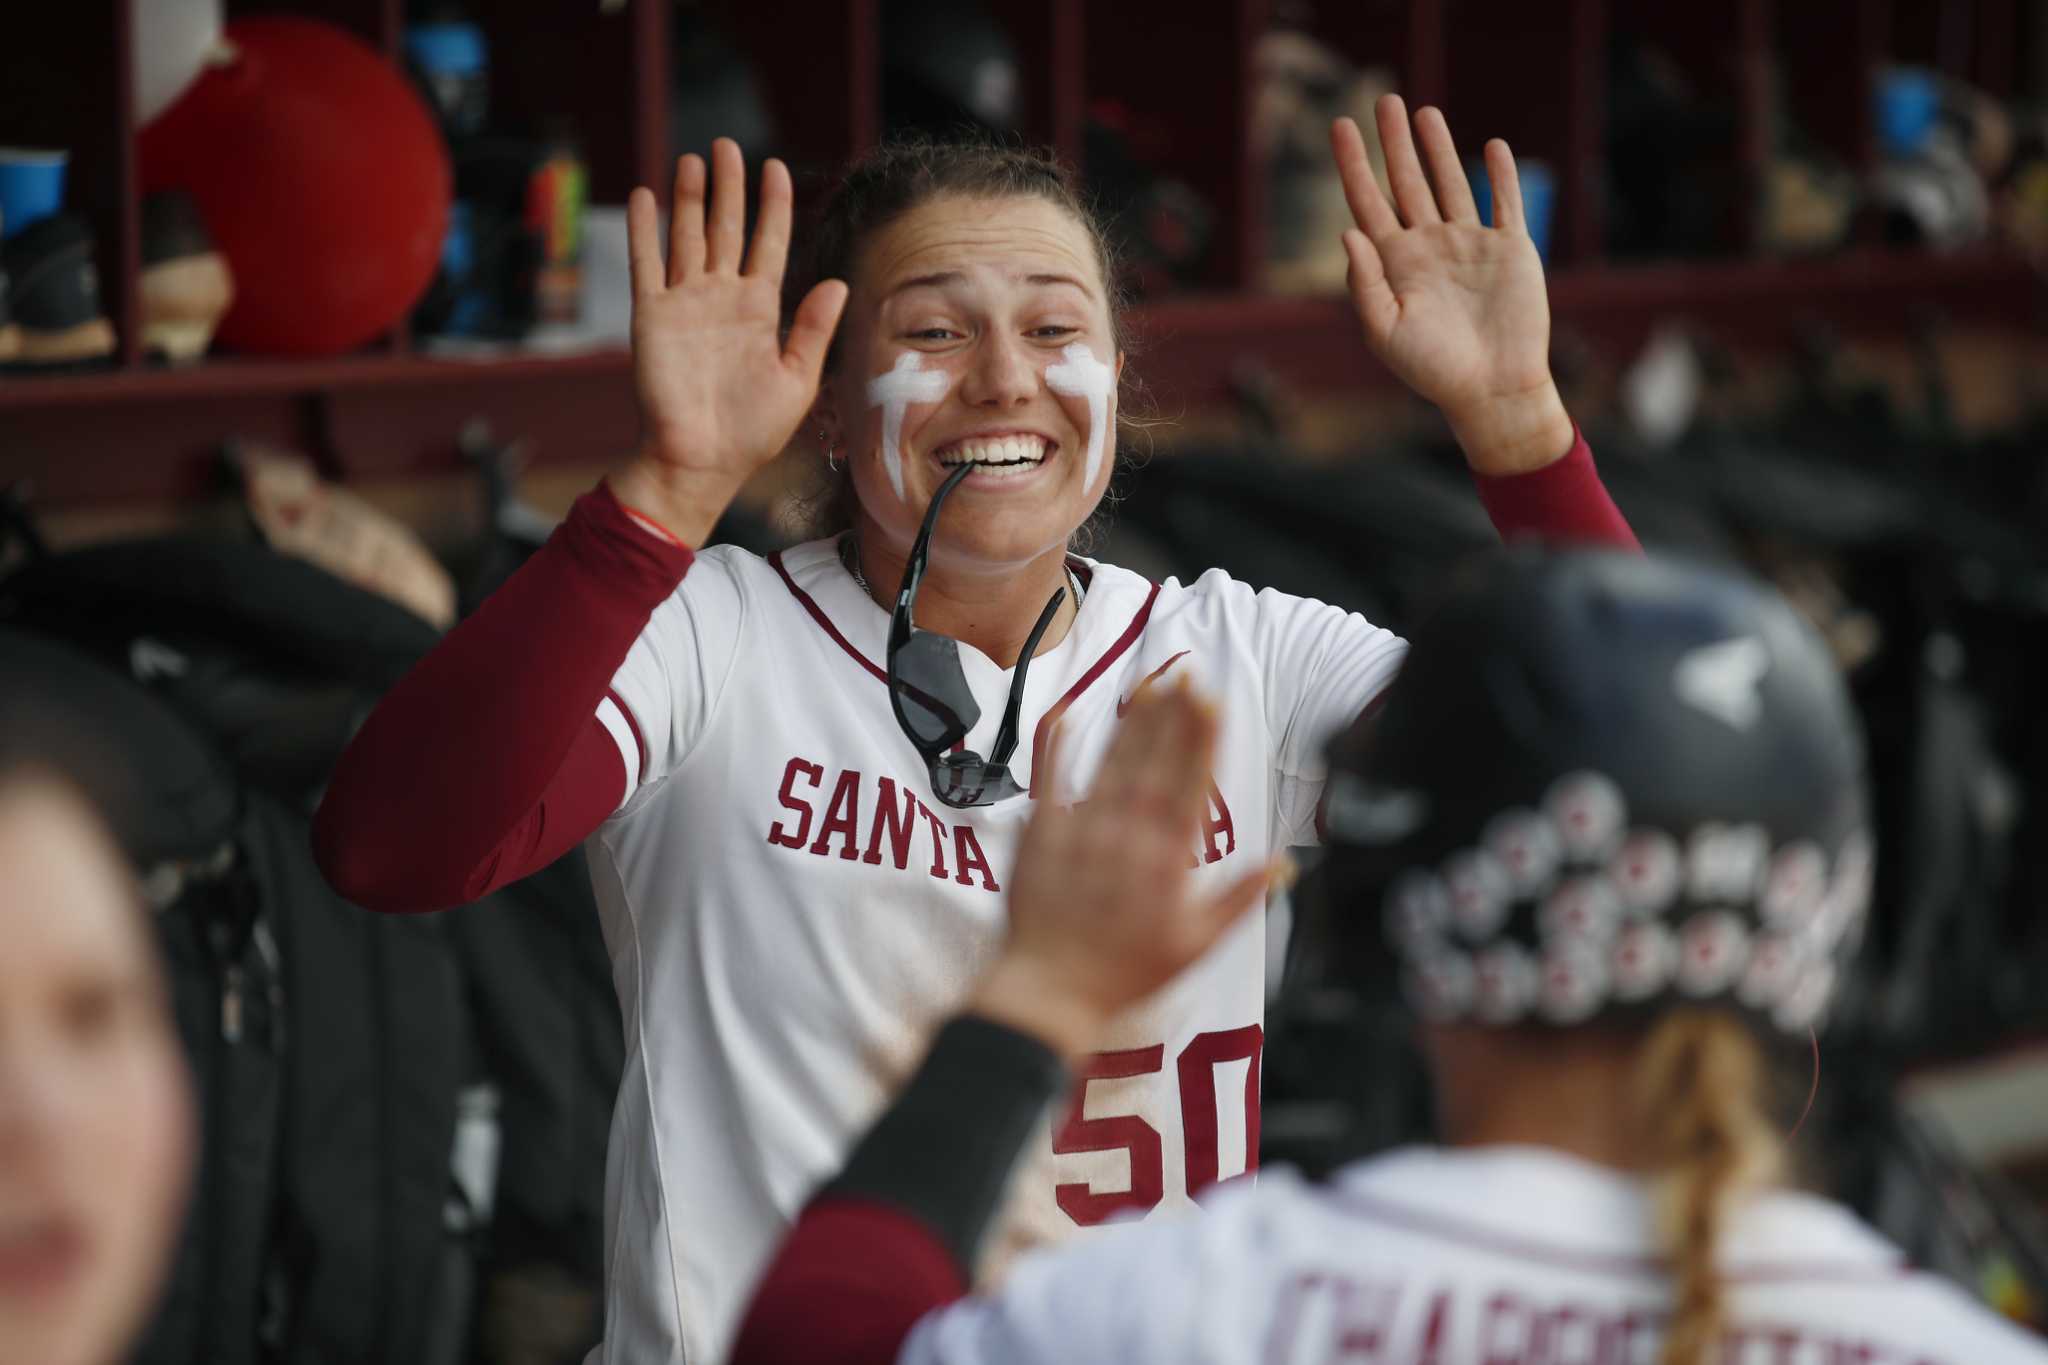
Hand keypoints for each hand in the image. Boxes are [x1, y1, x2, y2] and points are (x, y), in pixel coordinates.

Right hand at [610, 140, 849, 543]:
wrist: (702, 460)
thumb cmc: (753, 431)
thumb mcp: (797, 379)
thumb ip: (813, 330)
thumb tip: (837, 284)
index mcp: (760, 309)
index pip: (769, 243)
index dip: (773, 206)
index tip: (777, 168)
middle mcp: (722, 298)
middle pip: (727, 228)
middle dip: (729, 187)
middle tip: (728, 146)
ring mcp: (685, 303)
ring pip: (688, 236)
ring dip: (690, 197)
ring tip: (693, 159)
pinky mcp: (652, 316)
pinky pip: (647, 264)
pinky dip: (645, 230)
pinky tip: (645, 195)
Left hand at [969, 683, 1279, 1059]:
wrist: (1051, 993)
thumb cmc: (1125, 974)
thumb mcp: (1196, 946)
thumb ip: (1240, 900)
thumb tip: (1283, 865)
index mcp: (1166, 862)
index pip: (1189, 787)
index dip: (1201, 740)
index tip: (1213, 702)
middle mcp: (1124, 838)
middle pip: (1153, 764)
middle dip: (1173, 717)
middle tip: (1188, 675)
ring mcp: (1080, 833)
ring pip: (1111, 765)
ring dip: (1132, 722)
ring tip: (1151, 685)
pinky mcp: (1039, 836)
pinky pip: (1049, 781)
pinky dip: (1058, 745)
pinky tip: (1070, 710)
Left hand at [1333, 95, 1573, 474]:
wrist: (1491, 389)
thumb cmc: (1432, 370)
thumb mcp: (1386, 331)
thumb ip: (1365, 282)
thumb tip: (1347, 231)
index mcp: (1395, 264)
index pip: (1368, 202)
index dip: (1354, 164)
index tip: (1340, 126)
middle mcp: (1429, 247)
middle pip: (1407, 182)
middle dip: (1394, 143)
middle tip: (1383, 100)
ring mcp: (1469, 246)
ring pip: (1450, 183)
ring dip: (1438, 148)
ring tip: (1423, 113)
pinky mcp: (1509, 250)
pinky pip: (1504, 203)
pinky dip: (1500, 175)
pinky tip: (1491, 147)